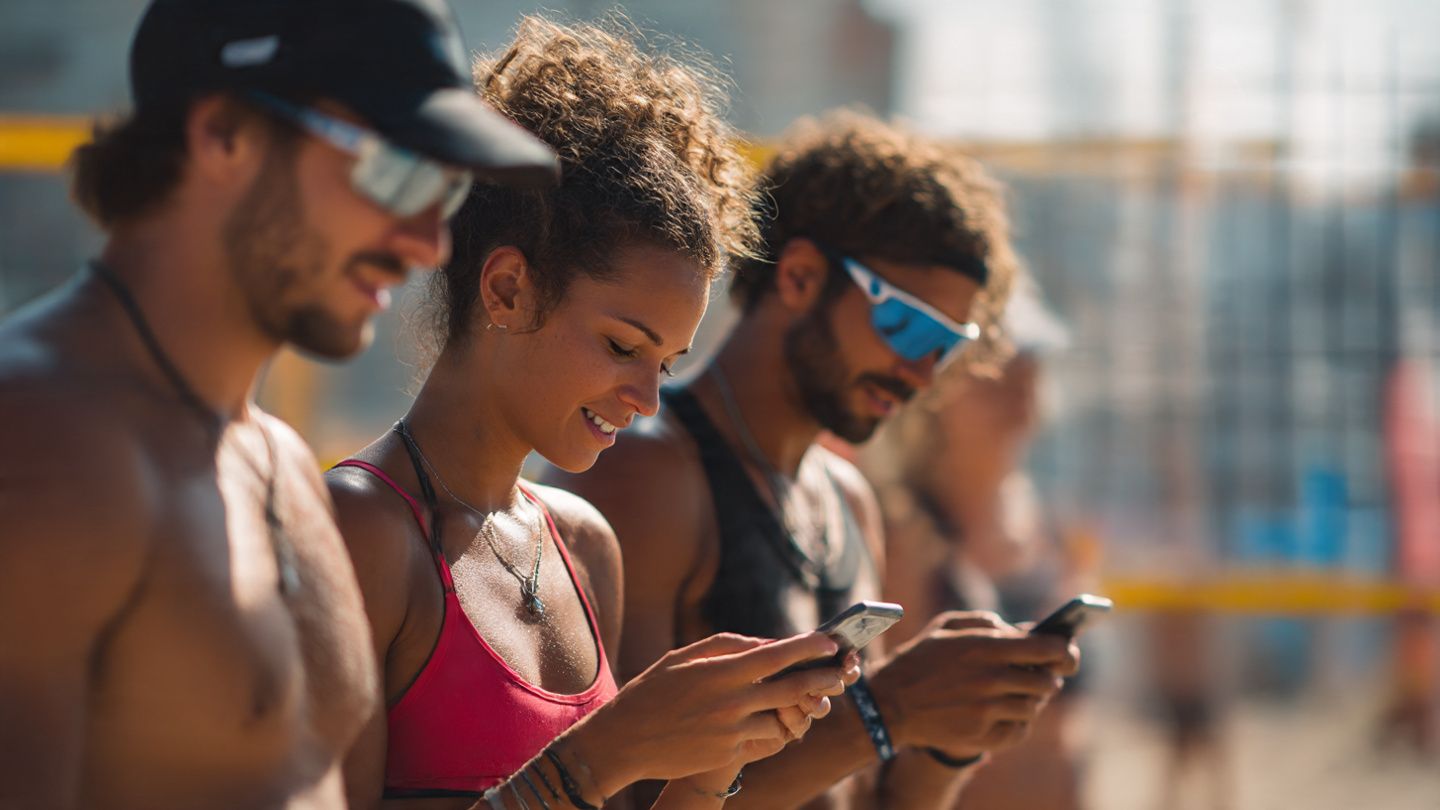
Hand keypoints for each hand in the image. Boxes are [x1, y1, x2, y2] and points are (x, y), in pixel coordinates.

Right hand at [565, 632, 848, 795]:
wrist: (625, 740)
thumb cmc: (653, 690)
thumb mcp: (684, 657)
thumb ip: (728, 645)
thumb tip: (767, 643)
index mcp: (721, 671)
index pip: (777, 655)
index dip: (808, 648)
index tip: (830, 641)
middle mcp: (731, 700)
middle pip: (793, 687)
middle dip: (823, 677)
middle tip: (842, 671)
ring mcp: (732, 730)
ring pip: (784, 717)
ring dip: (799, 708)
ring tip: (812, 699)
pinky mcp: (729, 753)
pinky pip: (767, 740)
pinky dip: (777, 729)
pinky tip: (778, 722)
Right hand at [868, 611, 1078, 758]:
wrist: (890, 704)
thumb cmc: (920, 660)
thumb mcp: (947, 626)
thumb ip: (989, 622)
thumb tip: (1026, 631)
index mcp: (984, 647)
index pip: (1047, 649)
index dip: (1065, 650)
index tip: (1068, 651)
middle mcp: (990, 679)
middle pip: (1047, 681)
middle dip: (1048, 676)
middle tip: (1041, 675)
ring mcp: (987, 710)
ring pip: (1034, 706)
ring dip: (1032, 699)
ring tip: (1018, 692)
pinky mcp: (982, 736)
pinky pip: (1021, 729)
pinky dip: (1019, 721)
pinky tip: (1005, 712)